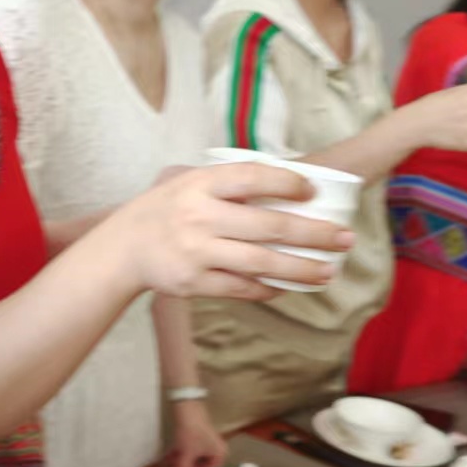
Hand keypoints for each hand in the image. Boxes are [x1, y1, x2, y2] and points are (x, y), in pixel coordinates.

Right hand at [100, 163, 355, 299]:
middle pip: (269, 226)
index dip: (287, 182)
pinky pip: (241, 288)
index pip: (252, 177)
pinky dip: (268, 288)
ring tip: (328, 271)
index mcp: (200, 185)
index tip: (313, 190)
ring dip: (301, 269)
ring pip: (262, 262)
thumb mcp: (187, 182)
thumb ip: (227, 182)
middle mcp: (199, 217)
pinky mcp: (194, 283)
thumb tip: (287, 179)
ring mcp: (197, 252)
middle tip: (344, 238)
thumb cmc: (165, 210)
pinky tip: (288, 286)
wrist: (123, 248)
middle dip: (314, 234)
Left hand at [169, 398, 226, 466]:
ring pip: (194, 456)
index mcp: (220, 454)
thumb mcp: (187, 454)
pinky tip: (169, 456)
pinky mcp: (198, 435)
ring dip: (182, 460)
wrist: (187, 408)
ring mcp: (207, 441)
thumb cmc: (192, 433)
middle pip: (201, 464)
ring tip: (170, 465)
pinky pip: (191, 448)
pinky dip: (182, 452)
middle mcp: (216, 448)